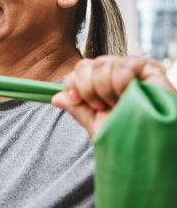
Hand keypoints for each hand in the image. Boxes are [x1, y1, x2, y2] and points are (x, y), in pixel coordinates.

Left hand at [52, 56, 174, 136]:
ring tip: (120, 104)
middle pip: (85, 65)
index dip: (72, 84)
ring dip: (106, 90)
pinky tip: (131, 96)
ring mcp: (129, 68)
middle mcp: (112, 72)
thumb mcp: (96, 125)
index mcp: (99, 83)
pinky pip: (123, 66)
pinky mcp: (147, 67)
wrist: (153, 143)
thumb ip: (77, 109)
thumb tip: (55, 98)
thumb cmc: (128, 135)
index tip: (77, 100)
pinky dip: (122, 85)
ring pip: (102, 65)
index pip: (76, 71)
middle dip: (88, 89)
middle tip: (103, 106)